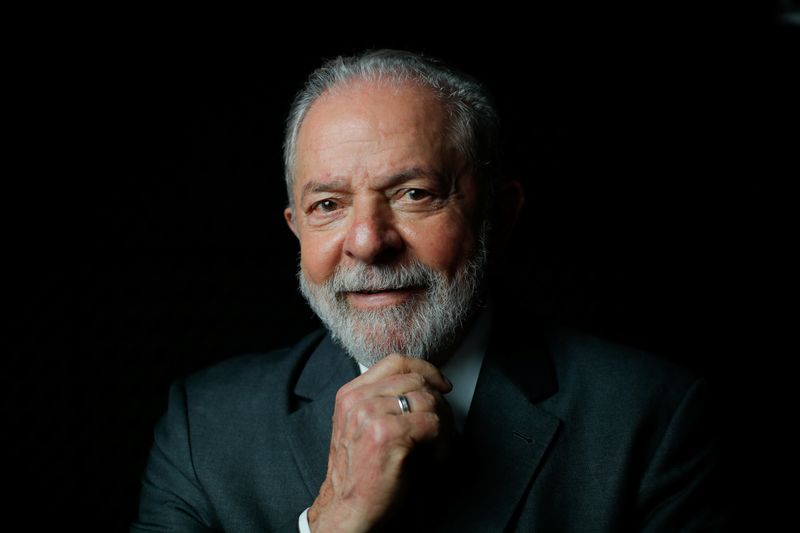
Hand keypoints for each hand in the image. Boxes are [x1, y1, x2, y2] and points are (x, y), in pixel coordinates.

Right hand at [307, 353, 454, 532]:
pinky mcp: (386, 434)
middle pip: (416, 379)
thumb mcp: (365, 429)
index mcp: (351, 395)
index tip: (440, 385)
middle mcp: (358, 400)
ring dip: (443, 425)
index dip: (425, 369)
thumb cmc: (361, 476)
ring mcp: (370, 414)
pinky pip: (432, 423)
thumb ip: (386, 403)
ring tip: (438, 448)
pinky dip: (443, 443)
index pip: (395, 362)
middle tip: (443, 428)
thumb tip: (427, 390)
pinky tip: (435, 459)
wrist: (348, 511)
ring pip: (428, 400)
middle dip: (438, 402)